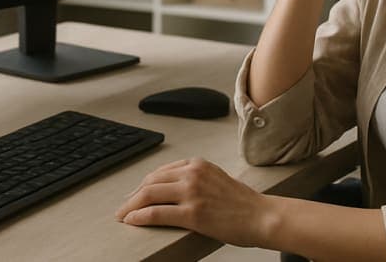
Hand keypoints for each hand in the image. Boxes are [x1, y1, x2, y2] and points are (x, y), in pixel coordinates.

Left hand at [115, 158, 274, 247]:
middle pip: (150, 181)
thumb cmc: (242, 203)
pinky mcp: (193, 213)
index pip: (160, 171)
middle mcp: (192, 174)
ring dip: (131, 206)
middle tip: (123, 207)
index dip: (143, 184)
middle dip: (132, 196)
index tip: (135, 194)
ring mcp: (192, 193)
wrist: (263, 216)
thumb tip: (172, 190)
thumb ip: (195, 179)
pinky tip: (132, 221)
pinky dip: (139, 217)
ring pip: (148, 195)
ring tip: (123, 216)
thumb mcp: (216, 179)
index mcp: (197, 164)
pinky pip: (156, 213)